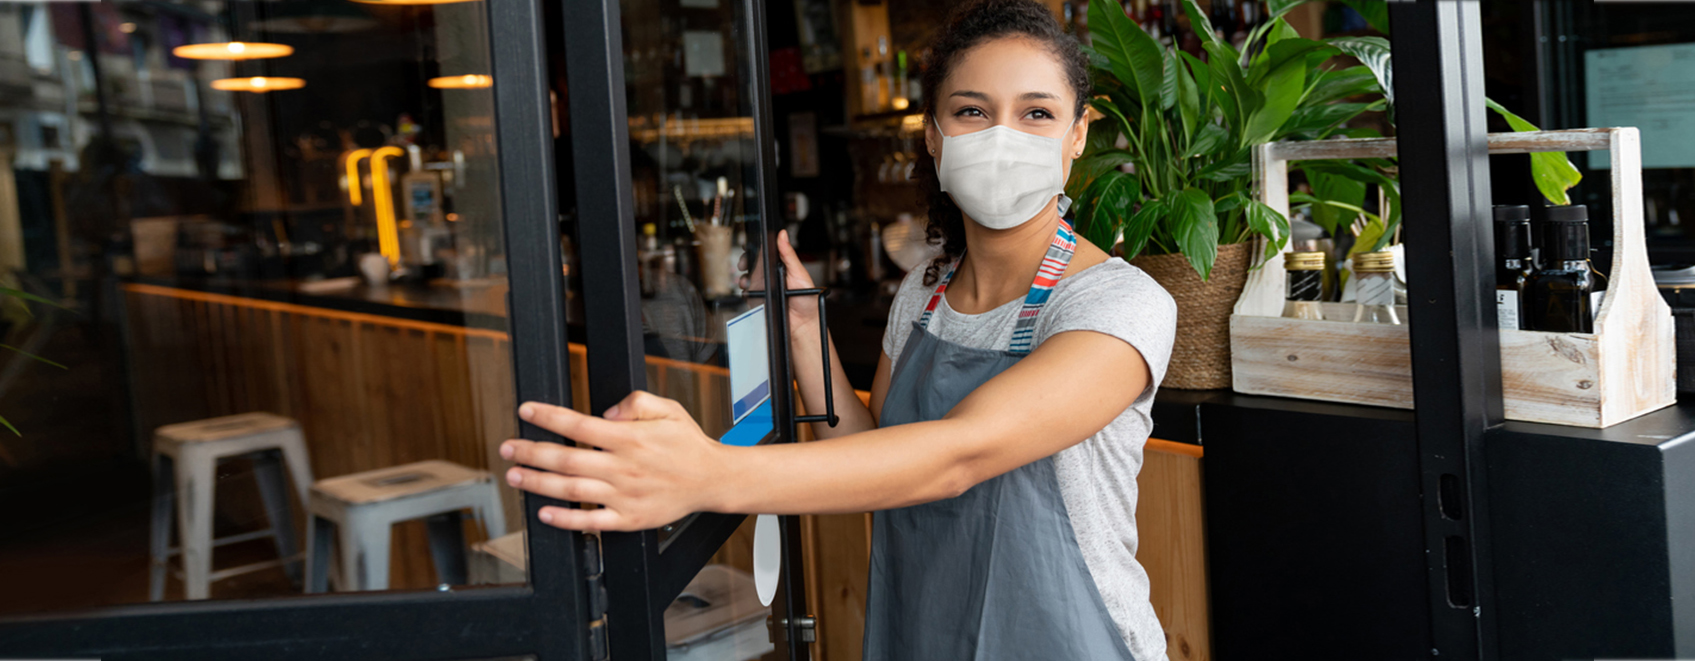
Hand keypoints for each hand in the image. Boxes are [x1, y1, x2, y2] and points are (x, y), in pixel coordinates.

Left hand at [500, 391, 727, 531]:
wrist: (712, 479)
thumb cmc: (687, 444)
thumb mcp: (668, 408)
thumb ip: (636, 402)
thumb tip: (606, 413)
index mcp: (629, 438)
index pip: (578, 425)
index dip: (548, 417)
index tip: (526, 411)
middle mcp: (623, 467)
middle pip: (566, 459)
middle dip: (531, 451)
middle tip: (507, 448)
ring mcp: (624, 495)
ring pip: (572, 490)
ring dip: (538, 483)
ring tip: (515, 476)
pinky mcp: (629, 518)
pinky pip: (591, 521)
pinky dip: (566, 520)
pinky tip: (544, 513)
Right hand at [740, 229, 818, 332]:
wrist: (803, 325)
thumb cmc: (807, 301)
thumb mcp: (799, 273)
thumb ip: (789, 254)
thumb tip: (783, 235)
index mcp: (782, 266)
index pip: (766, 251)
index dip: (756, 246)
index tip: (750, 243)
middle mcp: (771, 275)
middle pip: (753, 262)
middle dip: (746, 260)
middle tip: (745, 262)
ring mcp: (764, 287)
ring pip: (747, 276)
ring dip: (744, 275)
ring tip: (747, 279)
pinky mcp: (758, 299)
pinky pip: (746, 292)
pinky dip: (744, 290)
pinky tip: (748, 289)